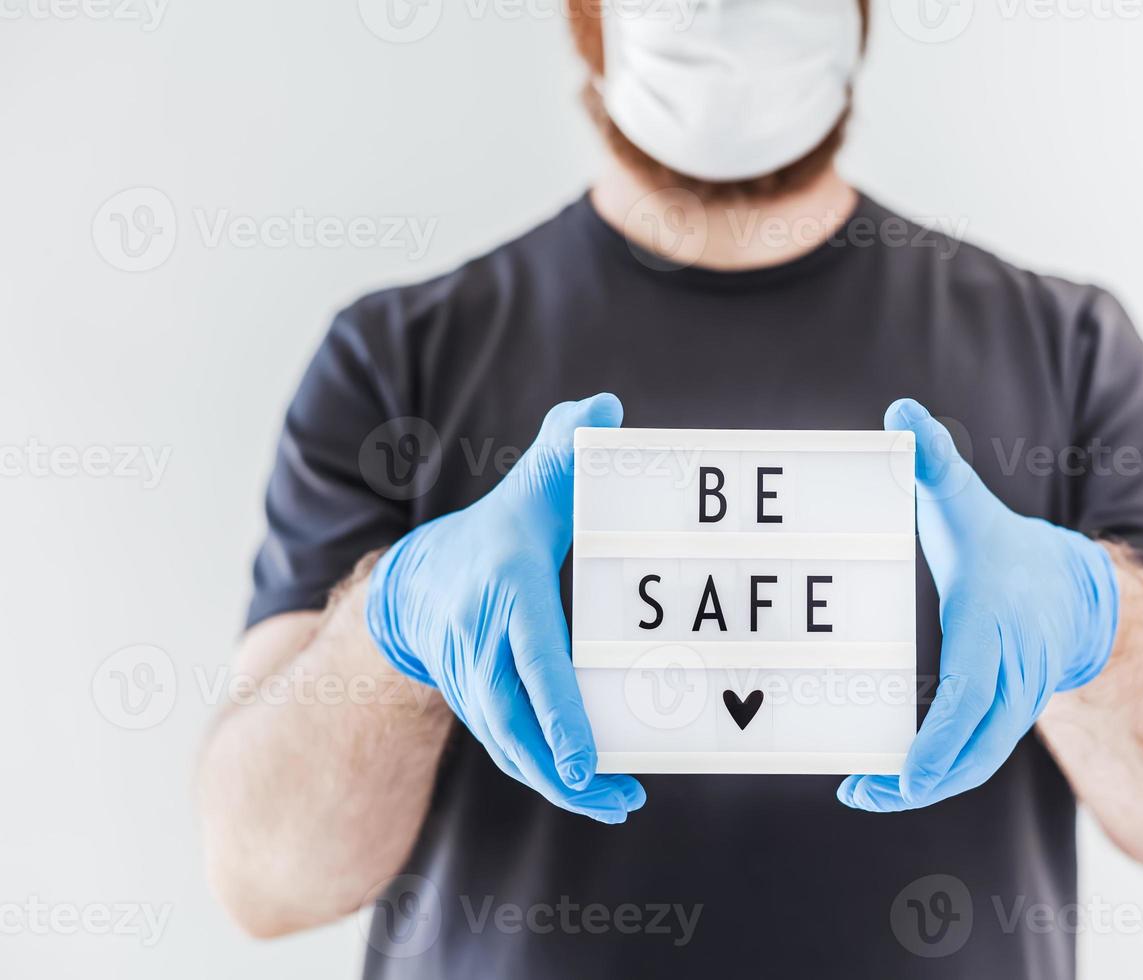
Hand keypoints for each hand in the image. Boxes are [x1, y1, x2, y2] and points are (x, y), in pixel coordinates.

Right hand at [366, 393, 644, 823]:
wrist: (419, 585)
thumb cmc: (497, 531)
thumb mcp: (530, 486)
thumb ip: (567, 448)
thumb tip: (608, 410)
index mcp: (504, 592)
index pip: (533, 657)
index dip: (557, 711)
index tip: (586, 758)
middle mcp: (482, 645)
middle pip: (518, 722)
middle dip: (564, 770)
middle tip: (619, 798)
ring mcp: (474, 683)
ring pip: (514, 748)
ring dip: (563, 787)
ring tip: (618, 804)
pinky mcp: (480, 707)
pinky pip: (512, 750)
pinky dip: (547, 778)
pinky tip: (593, 794)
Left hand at [838, 399, 1118, 811]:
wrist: (1071, 589)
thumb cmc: (1001, 546)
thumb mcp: (968, 503)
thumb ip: (935, 462)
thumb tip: (902, 413)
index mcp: (996, 625)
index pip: (974, 691)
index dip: (942, 736)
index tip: (907, 771)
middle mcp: (1013, 672)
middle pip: (975, 744)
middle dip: (923, 778)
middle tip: (864, 794)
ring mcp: (1015, 701)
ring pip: (976, 759)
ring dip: (923, 787)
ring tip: (863, 794)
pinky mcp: (1006, 718)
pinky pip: (975, 756)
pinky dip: (937, 776)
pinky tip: (888, 784)